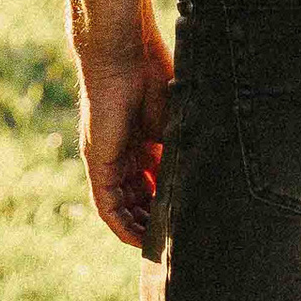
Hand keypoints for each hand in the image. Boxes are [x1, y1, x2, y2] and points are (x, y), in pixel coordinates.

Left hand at [75, 32, 172, 250]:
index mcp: (143, 140)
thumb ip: (180, 149)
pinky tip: (136, 239)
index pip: (153, 182)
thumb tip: (202, 177)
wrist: (125, 53)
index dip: (166, 204)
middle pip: (136, 198)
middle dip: (152, 221)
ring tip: (157, 247)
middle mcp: (123, 153)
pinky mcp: (97, 161)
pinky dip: (120, 223)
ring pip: (121, 205)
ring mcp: (109, 158)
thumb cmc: (154, 75)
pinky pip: (105, 204)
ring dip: (137, 227)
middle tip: (172, 242)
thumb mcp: (174, 122)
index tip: (182, 222)